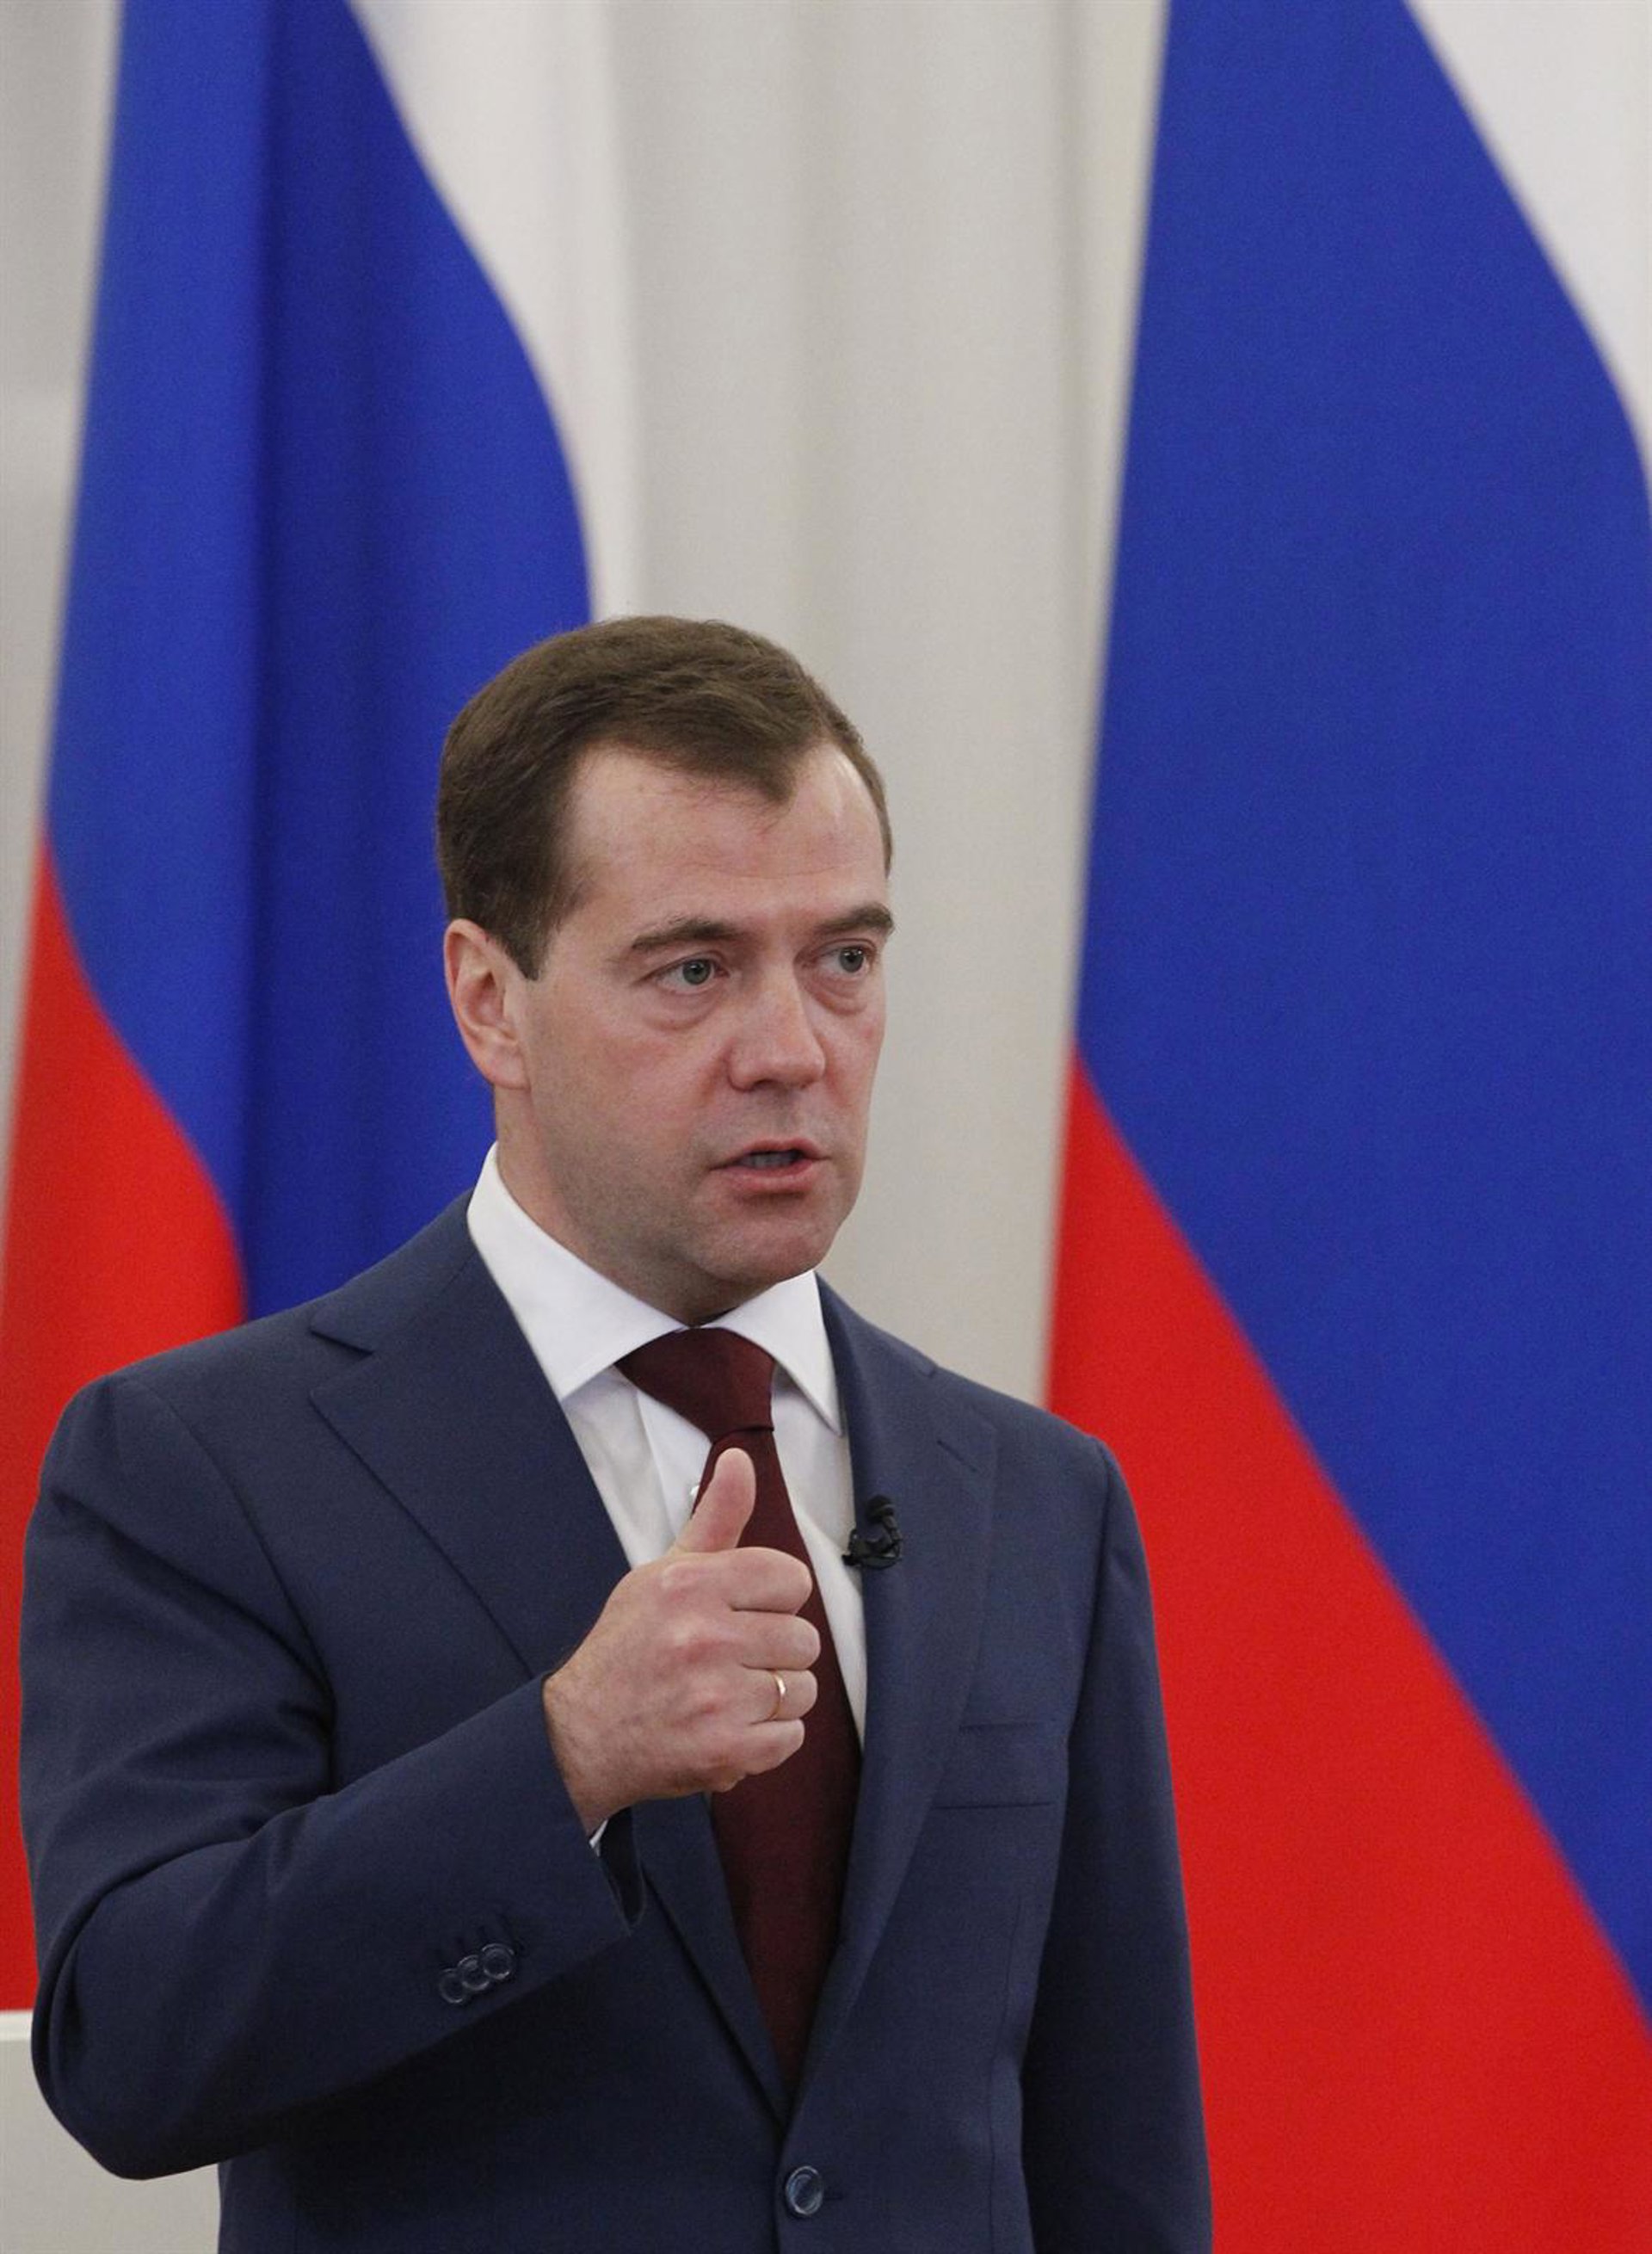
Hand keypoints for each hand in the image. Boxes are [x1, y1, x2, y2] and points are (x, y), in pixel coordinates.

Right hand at [541, 1448, 819, 1831]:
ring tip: (730, 1694)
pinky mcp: (725, 1750)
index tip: (745, 1613)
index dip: (774, 1599)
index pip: (790, 1579)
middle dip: (774, 1651)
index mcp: (691, 1585)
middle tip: (731, 1660)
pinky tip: (731, 1725)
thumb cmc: (627, 1648)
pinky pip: (791, 1736)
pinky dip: (769, 1738)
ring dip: (774, 1697)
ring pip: (802, 1689)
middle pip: (803, 1638)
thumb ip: (715, 1518)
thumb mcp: (663, 1572)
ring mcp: (716, 1697)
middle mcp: (705, 1637)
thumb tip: (738, 1458)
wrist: (580, 1735)